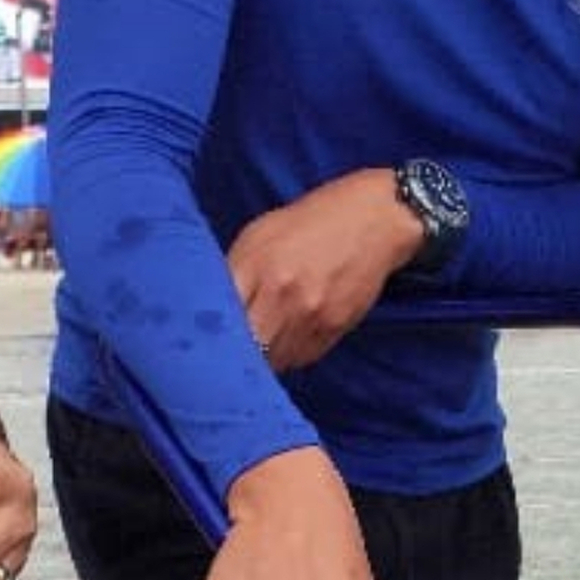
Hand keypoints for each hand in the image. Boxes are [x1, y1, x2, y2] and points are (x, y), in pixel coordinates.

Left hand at [225, 170, 423, 375]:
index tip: (207, 340)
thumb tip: (210, 310)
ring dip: (264, 357)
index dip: (211, 335)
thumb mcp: (258, 234)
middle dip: (236, 353)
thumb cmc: (308, 223)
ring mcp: (311, 315)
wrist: (372, 219)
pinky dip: (290, 354)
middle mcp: (282, 294)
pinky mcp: (334, 327)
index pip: (220, 319)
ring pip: (274, 360)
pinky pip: (301, 358)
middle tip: (231, 350)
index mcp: (255, 266)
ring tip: (263, 339)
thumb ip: (232, 271)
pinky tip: (289, 334)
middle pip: (246, 349)